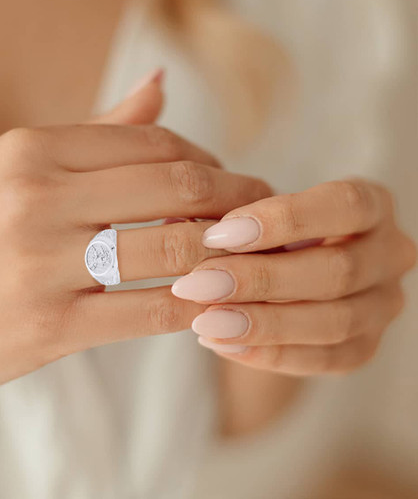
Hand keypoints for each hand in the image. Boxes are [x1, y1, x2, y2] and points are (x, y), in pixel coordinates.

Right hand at [0, 83, 269, 431]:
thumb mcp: (14, 172)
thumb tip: (161, 82)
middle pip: (176, 184)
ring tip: (251, 259)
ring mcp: (41, 262)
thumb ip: (95, 131)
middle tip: (266, 216)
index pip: (155, 142)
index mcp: (31, 149)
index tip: (234, 184)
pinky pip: (150, 311)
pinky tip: (214, 304)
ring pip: (172, 246)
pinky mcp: (47, 327)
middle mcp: (36, 195)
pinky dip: (194, 306)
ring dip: (226, 253)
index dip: (211, 163)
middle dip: (238, 201)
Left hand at [171, 179, 416, 374]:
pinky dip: (269, 353)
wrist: (282, 281)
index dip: (283, 220)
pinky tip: (221, 343)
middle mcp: (390, 254)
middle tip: (197, 284)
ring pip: (334, 322)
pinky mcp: (365, 348)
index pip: (344, 205)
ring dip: (262, 323)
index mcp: (370, 206)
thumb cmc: (266, 234)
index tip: (219, 233)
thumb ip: (229, 217)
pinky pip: (324, 360)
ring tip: (204, 321)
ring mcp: (382, 306)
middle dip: (260, 279)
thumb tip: (176, 223)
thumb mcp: (254, 215)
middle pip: (337, 270)